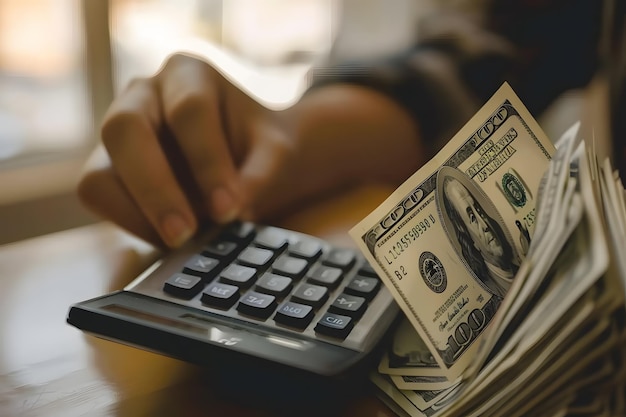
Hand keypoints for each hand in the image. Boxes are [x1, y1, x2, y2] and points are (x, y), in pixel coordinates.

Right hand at [78, 53, 293, 247]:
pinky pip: (100, 200)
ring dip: (140, 214)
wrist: (253, 163)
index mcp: (189, 75)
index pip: (189, 111)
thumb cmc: (263, 151)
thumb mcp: (279, 157)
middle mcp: (143, 95)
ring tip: (185, 240)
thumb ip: (262, 177)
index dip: (207, 162)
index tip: (229, 208)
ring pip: (99, 173)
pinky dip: (132, 224)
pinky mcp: (107, 171)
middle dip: (156, 189)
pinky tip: (171, 237)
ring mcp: (118, 134)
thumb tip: (233, 209)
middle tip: (185, 234)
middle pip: (124, 130)